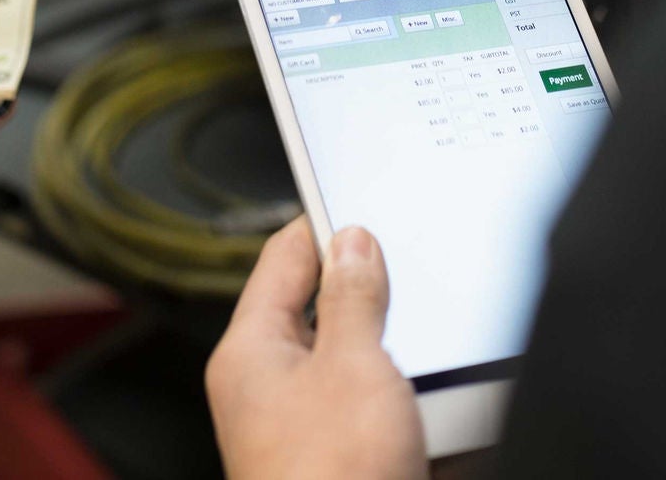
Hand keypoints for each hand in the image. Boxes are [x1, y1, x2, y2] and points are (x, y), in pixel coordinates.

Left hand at [207, 218, 426, 479]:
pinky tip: (417, 401)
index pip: (282, 260)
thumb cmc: (330, 476)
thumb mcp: (354, 366)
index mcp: (248, 352)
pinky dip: (391, 396)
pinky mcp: (327, 455)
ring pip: (345, 361)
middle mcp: (261, 388)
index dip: (325, 228)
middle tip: (404, 280)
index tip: (364, 212)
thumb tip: (352, 246)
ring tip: (417, 353)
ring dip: (384, 352)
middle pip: (314, 310)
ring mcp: (293, 424)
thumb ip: (353, 298)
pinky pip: (362, 404)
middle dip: (364, 295)